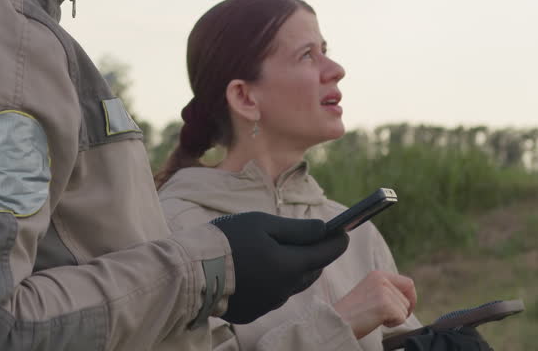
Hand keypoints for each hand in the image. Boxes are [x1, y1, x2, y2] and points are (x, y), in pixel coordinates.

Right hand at [210, 212, 349, 323]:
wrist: (193, 272)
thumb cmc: (228, 241)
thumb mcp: (262, 224)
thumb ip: (297, 229)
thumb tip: (323, 229)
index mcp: (289, 266)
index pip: (324, 254)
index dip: (336, 241)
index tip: (344, 231)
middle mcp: (285, 290)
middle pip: (310, 271)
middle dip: (316, 255)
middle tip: (315, 240)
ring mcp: (269, 304)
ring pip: (292, 284)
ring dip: (295, 268)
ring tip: (286, 253)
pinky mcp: (254, 311)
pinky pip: (273, 295)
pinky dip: (275, 281)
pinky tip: (261, 270)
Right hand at [332, 270, 416, 338]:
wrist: (336, 321)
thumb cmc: (352, 312)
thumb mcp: (370, 292)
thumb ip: (386, 290)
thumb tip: (408, 297)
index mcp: (378, 274)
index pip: (408, 283)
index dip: (411, 298)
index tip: (405, 309)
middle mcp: (381, 279)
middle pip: (408, 298)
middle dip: (401, 311)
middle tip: (386, 317)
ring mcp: (383, 291)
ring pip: (405, 309)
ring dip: (395, 318)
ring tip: (376, 317)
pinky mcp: (384, 304)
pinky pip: (401, 318)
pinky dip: (392, 324)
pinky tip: (377, 321)